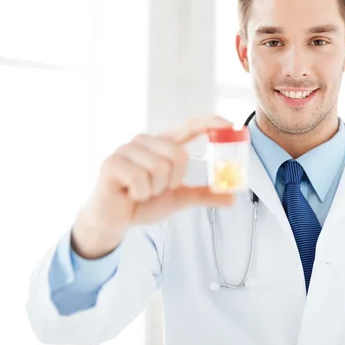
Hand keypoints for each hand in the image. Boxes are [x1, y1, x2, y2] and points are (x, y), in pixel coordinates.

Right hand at [72, 116, 234, 257]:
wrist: (113, 220)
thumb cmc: (144, 203)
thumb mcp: (179, 198)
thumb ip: (203, 194)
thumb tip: (232, 198)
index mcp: (163, 145)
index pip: (190, 126)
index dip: (211, 123)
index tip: (232, 126)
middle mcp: (145, 141)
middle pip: (178, 154)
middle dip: (174, 180)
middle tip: (159, 190)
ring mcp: (127, 149)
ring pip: (160, 168)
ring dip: (155, 190)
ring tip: (141, 192)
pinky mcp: (112, 162)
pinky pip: (141, 178)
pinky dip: (140, 194)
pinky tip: (129, 194)